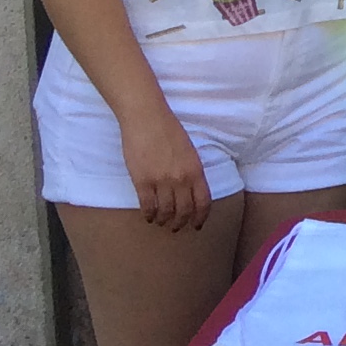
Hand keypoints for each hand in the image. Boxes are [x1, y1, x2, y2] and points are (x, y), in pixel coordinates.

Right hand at [119, 103, 214, 232]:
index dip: (200, 217)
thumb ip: (191, 171)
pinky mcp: (142, 181)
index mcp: (196, 170)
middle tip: (176, 227)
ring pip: (166, 211)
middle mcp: (181, 179)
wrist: (147, 118)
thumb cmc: (168, 130)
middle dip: (181, 223)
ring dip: (164, 221)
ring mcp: (161, 181)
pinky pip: (148, 205)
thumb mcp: (189, 151)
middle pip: (184, 211)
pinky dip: (149, 214)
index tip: (197, 225)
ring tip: (161, 222)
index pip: (203, 202)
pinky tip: (148, 216)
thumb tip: (189, 190)